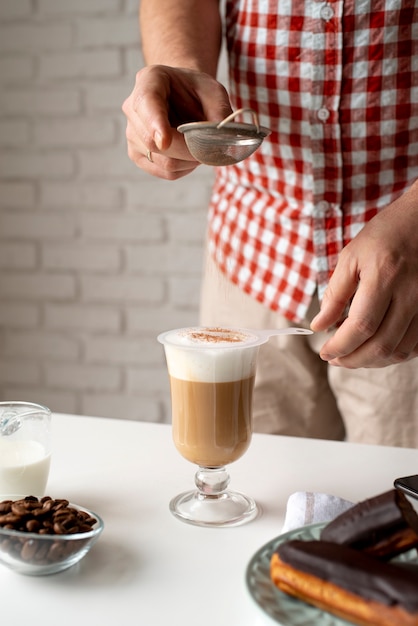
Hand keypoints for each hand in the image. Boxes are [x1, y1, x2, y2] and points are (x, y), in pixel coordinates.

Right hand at [122, 64, 231, 179]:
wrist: (183, 97)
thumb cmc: (196, 91)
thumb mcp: (214, 91)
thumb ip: (220, 111)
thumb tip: (221, 140)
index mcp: (149, 80)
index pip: (146, 103)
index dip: (154, 124)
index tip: (164, 141)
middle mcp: (133, 107)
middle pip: (154, 141)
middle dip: (187, 149)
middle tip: (210, 147)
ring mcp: (132, 134)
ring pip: (162, 160)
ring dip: (189, 160)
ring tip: (200, 147)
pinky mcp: (138, 154)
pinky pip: (165, 171)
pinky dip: (184, 168)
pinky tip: (190, 155)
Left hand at [311, 183, 417, 367]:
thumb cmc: (384, 234)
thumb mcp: (351, 257)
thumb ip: (335, 293)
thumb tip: (319, 326)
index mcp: (384, 276)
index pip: (361, 326)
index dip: (340, 346)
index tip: (325, 352)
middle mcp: (410, 293)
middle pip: (382, 345)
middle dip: (353, 360)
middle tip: (335, 359)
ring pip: (401, 350)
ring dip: (373, 361)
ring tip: (352, 356)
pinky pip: (416, 344)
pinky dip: (394, 354)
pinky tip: (377, 349)